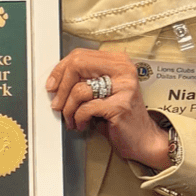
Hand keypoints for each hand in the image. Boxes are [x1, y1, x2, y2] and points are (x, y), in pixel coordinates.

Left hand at [46, 48, 170, 169]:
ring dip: (68, 108)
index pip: (80, 55)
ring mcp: (124, 88)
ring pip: (79, 90)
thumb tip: (55, 79)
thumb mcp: (102, 91)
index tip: (52, 84)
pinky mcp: (120, 106)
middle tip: (57, 103)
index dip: (60, 70)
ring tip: (71, 117)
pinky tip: (82, 123)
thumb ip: (85, 79)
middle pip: (77, 66)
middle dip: (61, 87)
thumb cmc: (119, 116)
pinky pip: (86, 108)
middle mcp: (123, 70)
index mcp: (118, 61)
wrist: (143, 140)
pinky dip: (79, 118)